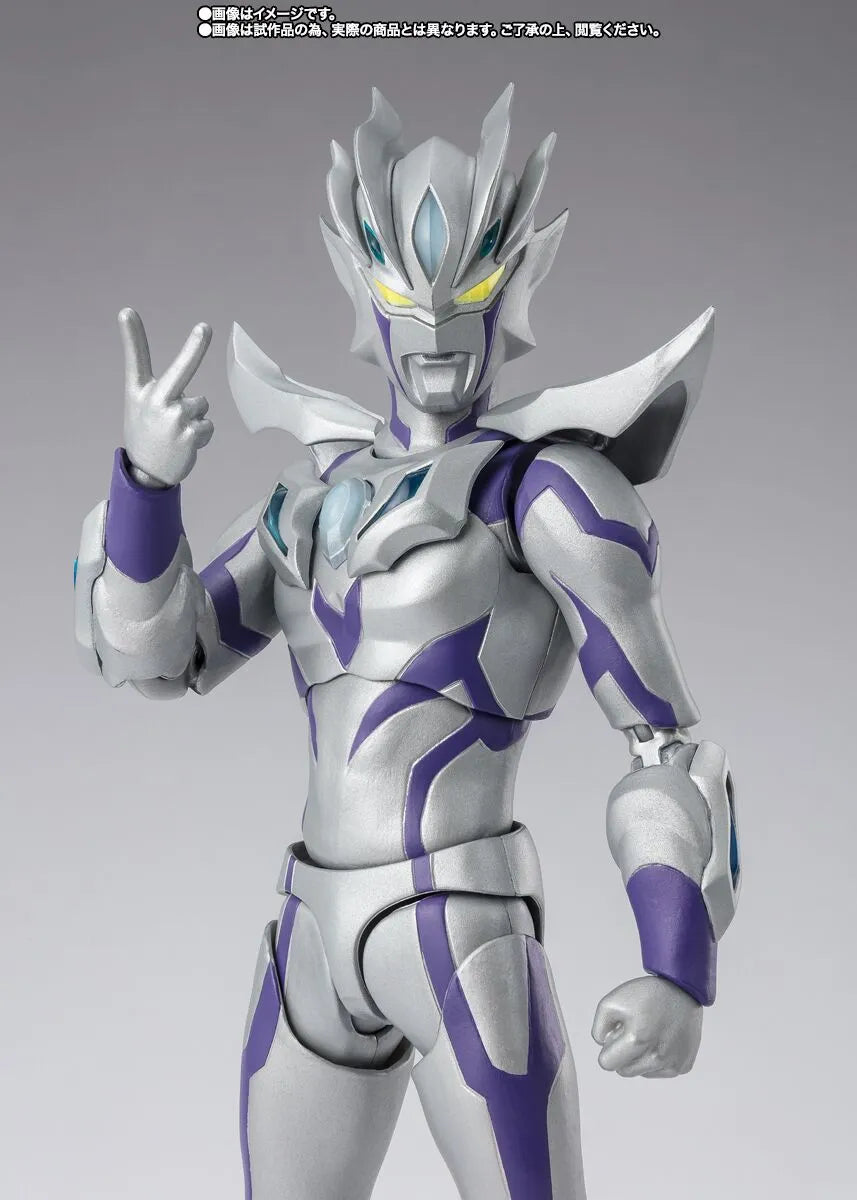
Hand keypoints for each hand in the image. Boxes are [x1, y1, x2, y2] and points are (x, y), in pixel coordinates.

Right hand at [119, 307, 213, 486]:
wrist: (147, 474)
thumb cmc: (147, 434)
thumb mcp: (142, 408)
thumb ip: (162, 391)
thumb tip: (189, 391)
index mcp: (141, 391)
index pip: (136, 359)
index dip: (132, 335)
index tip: (127, 312)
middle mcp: (156, 401)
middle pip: (181, 369)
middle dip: (195, 347)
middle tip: (205, 327)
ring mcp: (174, 417)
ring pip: (201, 404)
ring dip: (196, 417)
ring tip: (178, 433)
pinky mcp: (190, 434)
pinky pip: (208, 424)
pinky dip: (202, 434)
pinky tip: (186, 444)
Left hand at [591, 975, 701, 1077]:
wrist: (682, 990)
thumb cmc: (646, 995)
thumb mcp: (611, 1002)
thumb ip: (598, 1028)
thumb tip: (603, 1046)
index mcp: (637, 1040)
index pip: (607, 1064)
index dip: (608, 1048)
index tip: (617, 1034)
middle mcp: (657, 1058)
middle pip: (624, 1071)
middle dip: (623, 1054)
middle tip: (633, 1031)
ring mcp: (672, 1064)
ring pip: (641, 1072)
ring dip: (640, 1057)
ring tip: (649, 1033)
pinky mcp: (684, 1065)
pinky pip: (659, 1071)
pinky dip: (657, 1059)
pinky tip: (662, 1039)